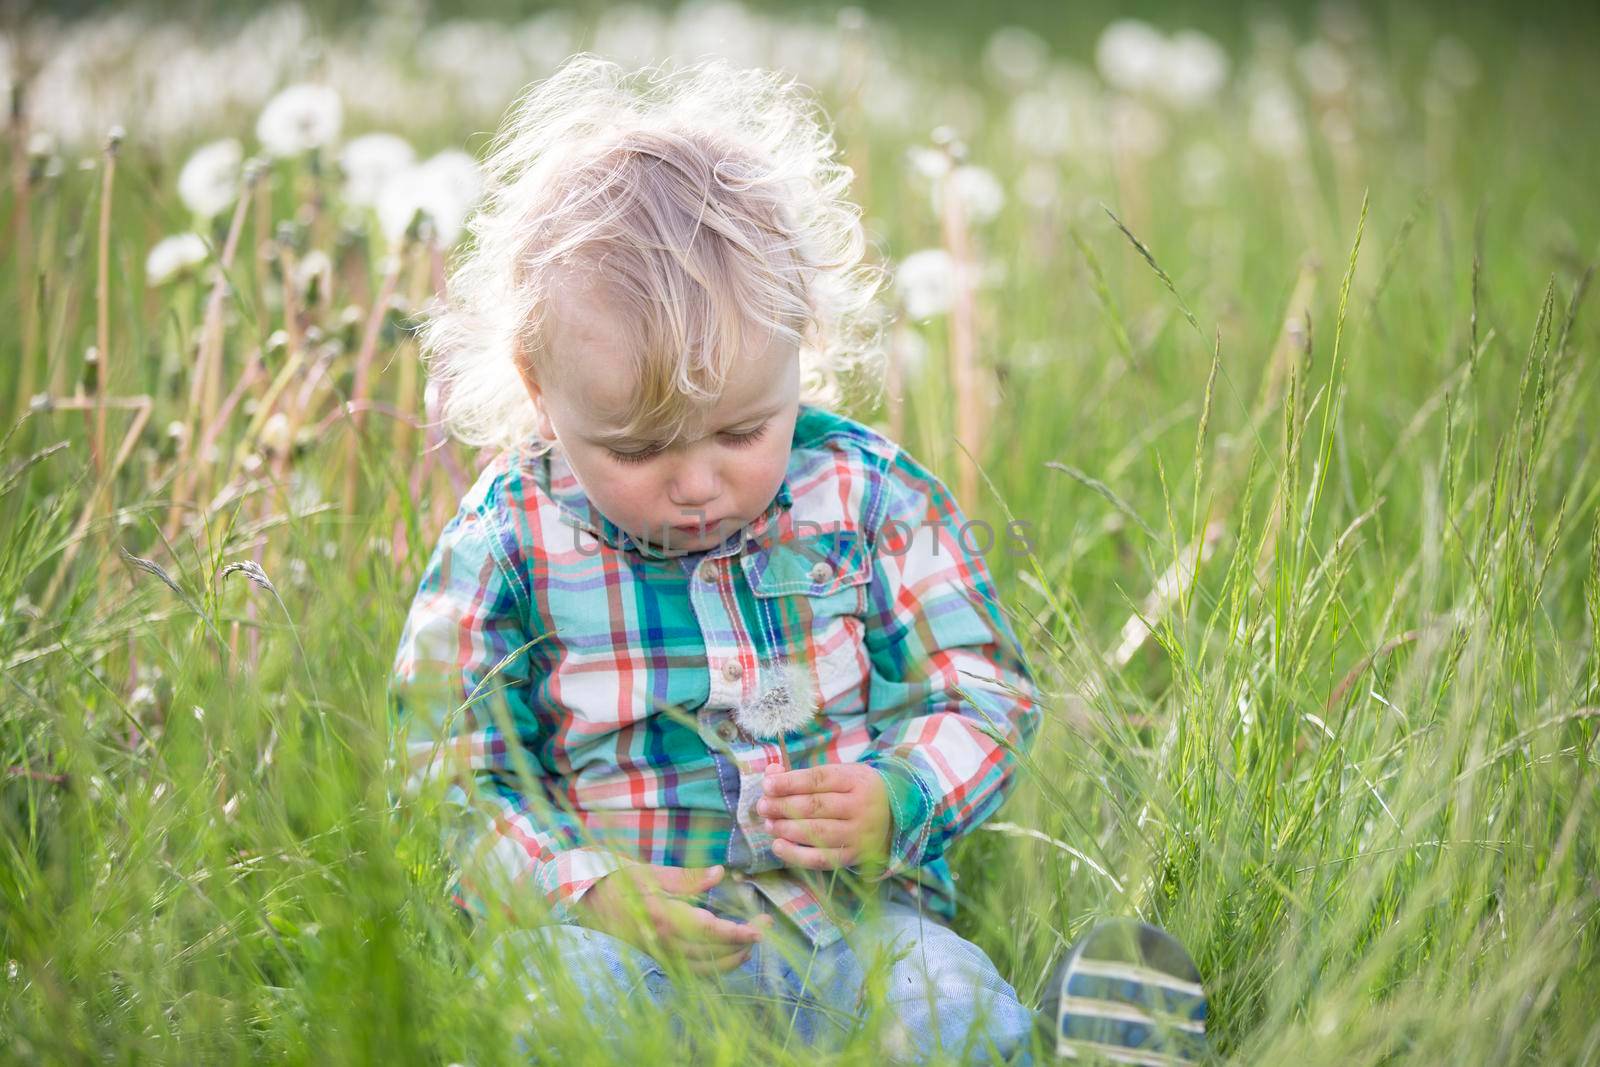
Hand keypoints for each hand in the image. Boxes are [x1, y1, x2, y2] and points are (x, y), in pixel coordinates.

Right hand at [571, 862, 773, 973]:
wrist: (576, 901)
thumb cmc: (611, 879)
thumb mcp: (646, 871)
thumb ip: (684, 877)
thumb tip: (719, 874)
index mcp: (661, 917)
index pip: (709, 931)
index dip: (738, 932)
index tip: (761, 927)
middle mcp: (660, 942)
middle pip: (712, 952)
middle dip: (743, 942)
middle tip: (765, 925)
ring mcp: (656, 954)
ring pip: (703, 967)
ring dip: (731, 958)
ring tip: (750, 943)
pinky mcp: (653, 958)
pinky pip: (688, 972)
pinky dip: (711, 968)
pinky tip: (723, 958)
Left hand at [757, 762, 894, 873]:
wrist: (895, 816)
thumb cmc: (857, 791)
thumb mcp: (840, 774)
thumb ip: (804, 776)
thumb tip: (771, 774)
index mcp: (856, 780)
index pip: (818, 779)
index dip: (790, 782)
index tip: (767, 785)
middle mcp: (860, 807)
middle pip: (815, 806)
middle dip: (783, 806)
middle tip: (762, 806)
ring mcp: (859, 834)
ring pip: (817, 833)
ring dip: (786, 829)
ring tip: (768, 824)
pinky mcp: (853, 856)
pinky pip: (821, 859)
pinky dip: (796, 854)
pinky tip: (778, 846)